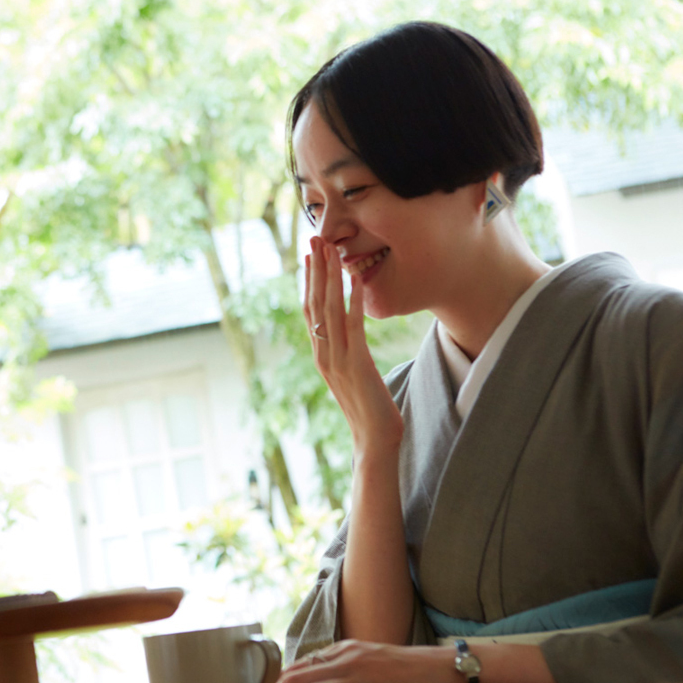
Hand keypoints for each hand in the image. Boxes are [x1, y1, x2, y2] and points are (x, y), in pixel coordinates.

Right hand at [303, 237, 402, 451]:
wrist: (373, 442)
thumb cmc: (369, 412)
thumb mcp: (354, 379)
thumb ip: (348, 358)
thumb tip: (352, 343)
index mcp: (321, 356)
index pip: (310, 312)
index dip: (309, 282)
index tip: (310, 256)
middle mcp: (323, 354)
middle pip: (315, 304)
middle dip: (315, 270)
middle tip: (314, 240)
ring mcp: (337, 359)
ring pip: (329, 310)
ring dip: (330, 277)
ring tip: (330, 250)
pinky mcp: (356, 363)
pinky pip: (352, 325)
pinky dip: (353, 300)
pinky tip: (356, 279)